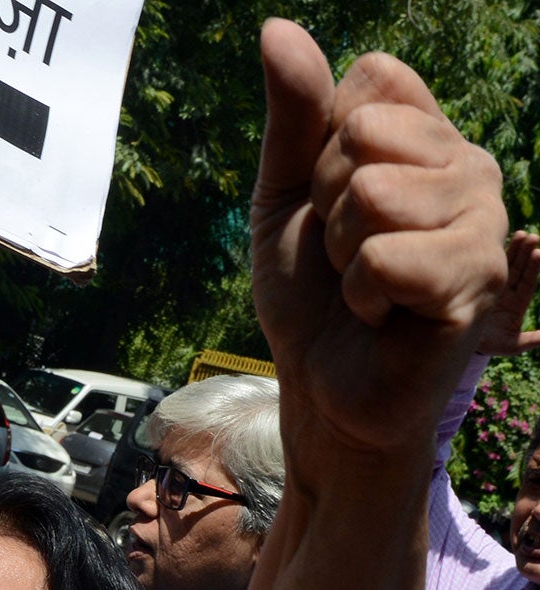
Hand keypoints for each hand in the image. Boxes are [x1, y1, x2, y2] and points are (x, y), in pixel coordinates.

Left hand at [251, 20, 507, 453]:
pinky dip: (363, 295)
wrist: (323, 384)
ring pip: (373, 194)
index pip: (371, 79)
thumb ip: (294, 114)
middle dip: (329, 204)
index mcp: (427, 136)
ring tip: (366, 287)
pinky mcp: (478, 278)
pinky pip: (384, 257)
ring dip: (343, 254)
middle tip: (345, 254)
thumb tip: (276, 27)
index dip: (324, 145)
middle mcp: (468, 166)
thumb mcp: (286, 194)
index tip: (330, 200)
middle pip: (364, 134)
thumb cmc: (311, 292)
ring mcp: (483, 220)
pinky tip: (384, 315)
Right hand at [477, 231, 539, 356]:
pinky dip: (495, 255)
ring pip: (508, 264)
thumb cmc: (490, 345)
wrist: (462, 345)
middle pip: (520, 269)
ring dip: (515, 249)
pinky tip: (497, 242)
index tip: (537, 253)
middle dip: (526, 253)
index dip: (533, 268)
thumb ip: (531, 340)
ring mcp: (494, 286)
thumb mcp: (512, 346)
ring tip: (522, 234)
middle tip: (532, 237)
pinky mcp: (479, 283)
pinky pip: (490, 267)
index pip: (528, 282)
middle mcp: (508, 292)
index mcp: (518, 304)